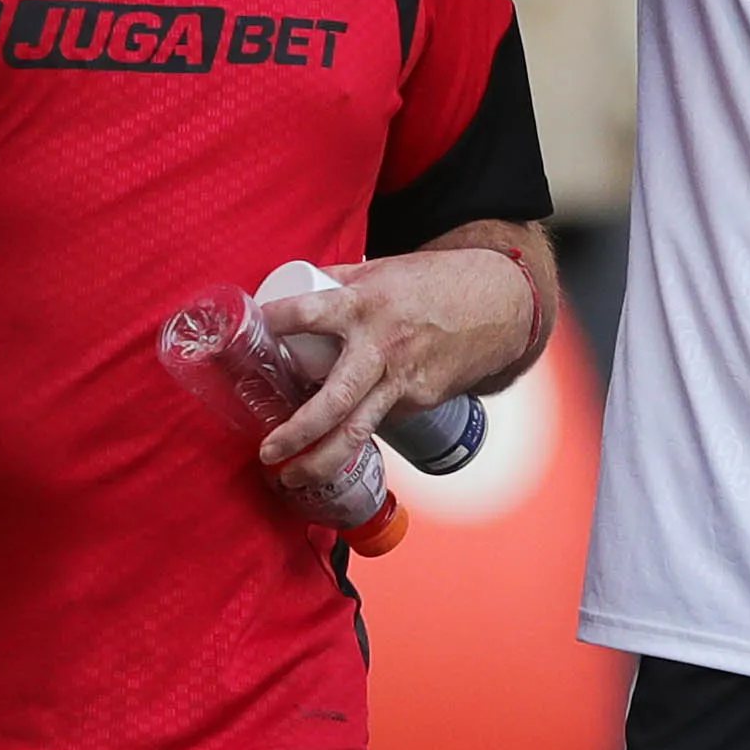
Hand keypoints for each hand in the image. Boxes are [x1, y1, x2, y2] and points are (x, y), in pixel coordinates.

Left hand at [256, 250, 536, 474]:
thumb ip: (337, 285)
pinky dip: (356, 432)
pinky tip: (337, 442)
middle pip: (333, 400)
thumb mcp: (380, 272)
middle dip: (297, 431)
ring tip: (290, 477)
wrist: (499, 306)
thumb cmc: (434, 283)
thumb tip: (289, 294)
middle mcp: (382, 348)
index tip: (250, 331)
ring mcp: (404, 380)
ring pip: (359, 431)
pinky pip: (381, 419)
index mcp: (365, 306)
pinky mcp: (421, 399)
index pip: (308, 315)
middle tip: (267, 451)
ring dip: (322, 461)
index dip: (275, 322)